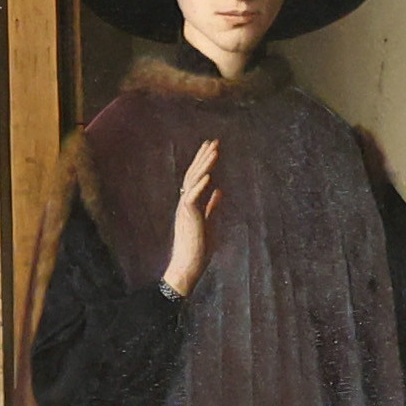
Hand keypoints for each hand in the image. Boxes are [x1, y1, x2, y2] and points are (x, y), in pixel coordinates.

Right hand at [161, 144, 219, 297]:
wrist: (188, 264)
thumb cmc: (198, 247)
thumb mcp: (209, 221)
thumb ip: (212, 206)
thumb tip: (219, 191)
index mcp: (190, 202)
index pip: (196, 177)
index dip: (203, 161)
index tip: (211, 147)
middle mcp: (185, 202)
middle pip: (194, 174)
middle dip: (204, 157)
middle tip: (213, 141)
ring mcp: (185, 208)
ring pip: (193, 181)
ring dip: (204, 165)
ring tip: (213, 151)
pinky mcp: (188, 217)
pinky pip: (192, 198)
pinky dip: (200, 186)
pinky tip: (209, 175)